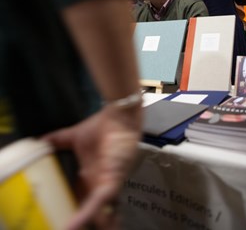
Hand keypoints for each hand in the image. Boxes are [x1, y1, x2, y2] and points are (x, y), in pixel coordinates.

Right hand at [44, 104, 141, 229]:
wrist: (118, 116)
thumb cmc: (102, 126)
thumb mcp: (74, 137)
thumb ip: (57, 140)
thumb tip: (38, 141)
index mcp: (92, 178)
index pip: (82, 201)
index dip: (74, 212)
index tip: (62, 221)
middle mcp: (100, 185)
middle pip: (93, 212)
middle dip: (85, 223)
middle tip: (66, 229)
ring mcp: (106, 185)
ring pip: (97, 214)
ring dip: (85, 224)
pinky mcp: (111, 182)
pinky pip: (97, 203)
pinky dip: (84, 215)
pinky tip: (70, 227)